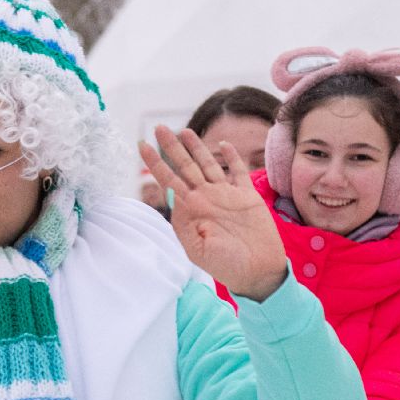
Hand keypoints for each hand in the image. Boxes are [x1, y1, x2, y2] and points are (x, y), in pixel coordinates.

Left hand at [140, 126, 287, 300]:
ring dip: (197, 147)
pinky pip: (238, 171)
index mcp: (191, 210)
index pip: (169, 180)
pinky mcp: (247, 196)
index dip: (155, 163)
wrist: (257, 271)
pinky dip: (231, 157)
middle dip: (172, 147)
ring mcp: (226, 195)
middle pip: (185, 166)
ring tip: (184, 131)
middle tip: (159, 127)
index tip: (141, 145)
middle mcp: (206, 198)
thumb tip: (175, 202)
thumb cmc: (226, 265)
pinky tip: (224, 144)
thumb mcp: (197, 251)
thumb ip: (184, 227)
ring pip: (208, 164)